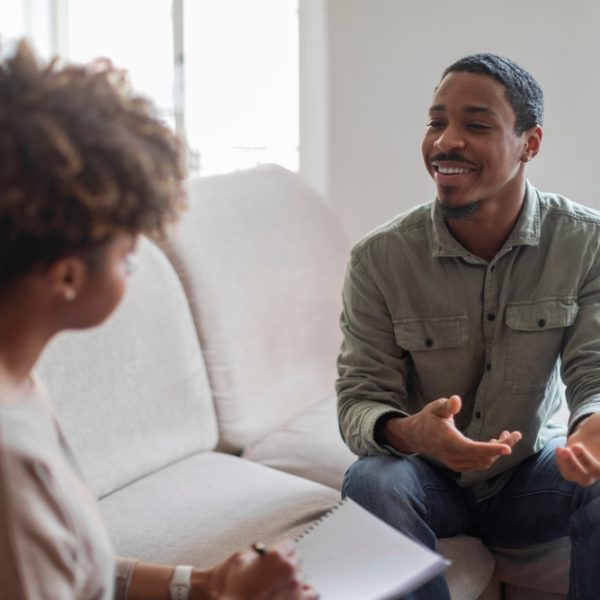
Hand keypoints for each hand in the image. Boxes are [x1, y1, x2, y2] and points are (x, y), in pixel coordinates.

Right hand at [207, 540, 317, 599]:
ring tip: (283, 584)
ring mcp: (295, 588)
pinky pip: (312, 593)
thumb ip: (257, 553)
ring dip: (295, 578)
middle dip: (287, 564)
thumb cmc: (233, 588)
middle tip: (277, 571)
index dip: (282, 550)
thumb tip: (263, 553)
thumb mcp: (241, 560)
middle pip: (297, 560)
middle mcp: (289, 570)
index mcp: (276, 556)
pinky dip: (306, 592)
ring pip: (303, 577)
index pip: (290, 546)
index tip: (280, 555)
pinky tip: (296, 593)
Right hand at [383, 395, 521, 471]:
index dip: (492, 449)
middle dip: (503, 447)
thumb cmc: (427, 419)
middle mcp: (454, 456)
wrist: (415, 437)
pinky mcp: (458, 465)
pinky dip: (490, 456)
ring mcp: (456, 463)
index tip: (508, 448)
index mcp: (449, 442)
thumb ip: (446, 405)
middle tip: (515, 435)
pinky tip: (494, 443)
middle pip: (484, 457)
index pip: (474, 449)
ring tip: (506, 436)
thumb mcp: (434, 408)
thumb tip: (456, 400)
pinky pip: (479, 464)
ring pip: (484, 463)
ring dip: (497, 452)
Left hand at [555, 413, 599, 485]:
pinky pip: (568, 474)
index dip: (589, 459)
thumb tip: (597, 423)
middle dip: (584, 461)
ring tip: (561, 449)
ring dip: (570, 465)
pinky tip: (559, 449)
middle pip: (595, 473)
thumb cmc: (598, 429)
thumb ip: (598, 426)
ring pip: (582, 478)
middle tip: (576, 446)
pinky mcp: (575, 471)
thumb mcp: (599, 423)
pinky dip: (562, 463)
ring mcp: (589, 473)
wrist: (590, 435)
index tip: (578, 447)